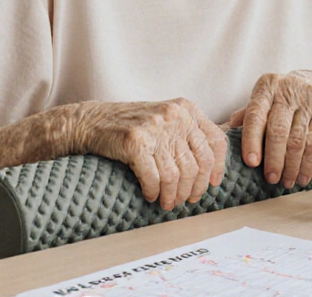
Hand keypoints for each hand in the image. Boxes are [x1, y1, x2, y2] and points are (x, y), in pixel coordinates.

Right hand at [74, 99, 226, 210]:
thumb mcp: (166, 119)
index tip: (213, 184)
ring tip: (167, 202)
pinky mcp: (135, 141)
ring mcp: (154, 127)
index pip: (216, 141)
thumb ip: (188, 133)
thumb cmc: (132, 125)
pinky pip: (154, 177)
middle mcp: (174, 115)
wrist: (93, 121)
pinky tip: (150, 195)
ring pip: (176, 175)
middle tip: (186, 200)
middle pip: (198, 163)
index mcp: (186, 109)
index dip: (218, 168)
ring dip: (173, 195)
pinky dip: (154, 191)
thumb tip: (213, 167)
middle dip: (194, 188)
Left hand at [228, 70, 311, 187]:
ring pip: (298, 139)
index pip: (256, 116)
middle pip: (279, 130)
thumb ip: (246, 113)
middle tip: (271, 178)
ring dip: (292, 165)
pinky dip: (308, 163)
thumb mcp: (261, 97)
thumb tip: (230, 127)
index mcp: (266, 89)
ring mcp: (307, 103)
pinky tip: (303, 177)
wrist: (308, 80)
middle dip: (274, 158)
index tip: (251, 162)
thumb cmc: (277, 94)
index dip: (252, 140)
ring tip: (286, 182)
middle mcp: (287, 93)